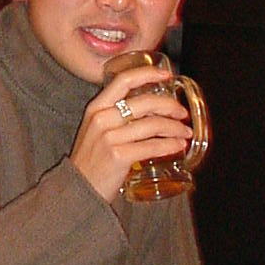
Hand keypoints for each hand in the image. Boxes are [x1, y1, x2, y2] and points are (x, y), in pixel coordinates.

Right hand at [70, 64, 191, 202]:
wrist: (78, 189)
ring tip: (185, 132)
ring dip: (175, 128)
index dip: (147, 74)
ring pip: (152, 125)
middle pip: (144, 102)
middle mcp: (101, 118)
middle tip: (182, 112)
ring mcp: (109, 137)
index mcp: (96, 107)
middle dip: (170, 106)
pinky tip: (178, 145)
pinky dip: (170, 145)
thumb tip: (152, 107)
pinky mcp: (118, 156)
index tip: (166, 75)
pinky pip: (152, 146)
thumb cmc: (92, 159)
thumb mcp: (97, 129)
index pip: (123, 80)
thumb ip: (116, 115)